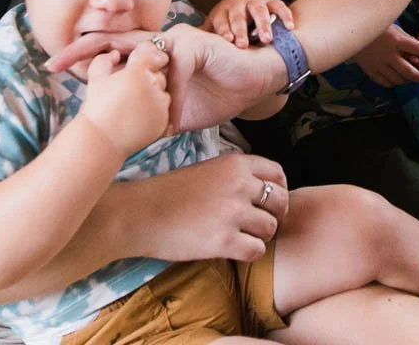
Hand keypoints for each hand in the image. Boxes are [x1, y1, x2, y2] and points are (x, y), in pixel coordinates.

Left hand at [49, 24, 286, 132]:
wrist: (255, 82)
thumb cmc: (217, 93)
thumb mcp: (175, 110)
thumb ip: (153, 114)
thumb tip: (129, 136)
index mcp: (151, 56)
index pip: (111, 52)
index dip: (84, 58)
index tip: (55, 68)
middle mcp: (160, 42)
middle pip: (116, 41)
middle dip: (83, 50)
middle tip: (55, 63)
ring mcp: (178, 40)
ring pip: (143, 53)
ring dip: (129, 77)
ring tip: (112, 91)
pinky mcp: (197, 46)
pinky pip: (176, 72)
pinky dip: (173, 97)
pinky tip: (174, 118)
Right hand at [79, 40, 170, 155]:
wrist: (101, 141)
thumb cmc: (96, 109)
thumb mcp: (96, 79)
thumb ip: (105, 61)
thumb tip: (115, 54)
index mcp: (138, 71)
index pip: (155, 55)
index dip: (151, 58)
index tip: (146, 63)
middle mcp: (153, 85)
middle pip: (160, 75)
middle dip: (150, 79)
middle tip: (134, 89)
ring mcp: (161, 104)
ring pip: (163, 93)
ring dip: (154, 96)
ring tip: (134, 106)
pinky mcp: (164, 120)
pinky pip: (164, 111)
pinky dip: (155, 112)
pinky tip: (138, 118)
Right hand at [128, 154, 290, 262]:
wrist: (138, 213)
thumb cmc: (167, 193)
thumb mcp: (206, 169)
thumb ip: (234, 176)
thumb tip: (262, 191)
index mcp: (235, 163)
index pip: (276, 173)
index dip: (278, 189)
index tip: (268, 202)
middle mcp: (239, 185)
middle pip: (280, 201)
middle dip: (274, 215)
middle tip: (259, 225)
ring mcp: (233, 213)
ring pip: (270, 228)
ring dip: (259, 236)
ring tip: (240, 237)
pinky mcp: (224, 241)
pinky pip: (257, 251)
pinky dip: (248, 254)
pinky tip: (232, 250)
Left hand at [206, 0, 294, 48]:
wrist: (245, 12)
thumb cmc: (228, 26)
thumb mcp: (214, 30)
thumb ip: (202, 39)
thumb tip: (184, 50)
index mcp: (222, 11)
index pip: (221, 19)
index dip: (225, 29)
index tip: (228, 40)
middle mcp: (238, 5)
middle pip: (238, 15)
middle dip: (241, 29)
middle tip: (243, 45)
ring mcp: (255, 2)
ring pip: (259, 10)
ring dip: (263, 24)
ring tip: (266, 39)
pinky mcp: (270, 3)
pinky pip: (279, 6)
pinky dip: (284, 15)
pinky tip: (289, 27)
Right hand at [354, 24, 418, 86]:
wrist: (352, 33)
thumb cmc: (377, 29)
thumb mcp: (395, 29)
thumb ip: (410, 40)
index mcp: (397, 41)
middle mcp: (389, 55)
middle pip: (411, 73)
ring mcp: (380, 65)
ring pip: (400, 80)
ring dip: (409, 81)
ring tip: (413, 77)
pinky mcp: (371, 72)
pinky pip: (387, 83)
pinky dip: (395, 82)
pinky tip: (398, 77)